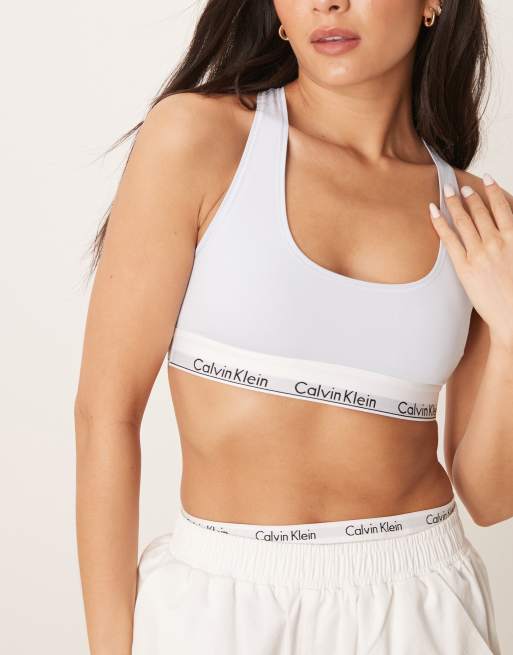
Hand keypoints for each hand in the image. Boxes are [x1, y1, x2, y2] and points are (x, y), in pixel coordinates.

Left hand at [429, 175, 512, 348]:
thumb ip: (512, 241)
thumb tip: (508, 231)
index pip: (503, 207)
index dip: (493, 191)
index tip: (487, 180)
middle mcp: (497, 242)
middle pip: (481, 211)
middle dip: (470, 196)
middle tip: (461, 186)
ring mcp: (479, 253)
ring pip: (464, 220)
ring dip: (455, 203)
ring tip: (449, 192)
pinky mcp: (464, 266)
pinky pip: (449, 239)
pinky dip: (440, 222)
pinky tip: (433, 211)